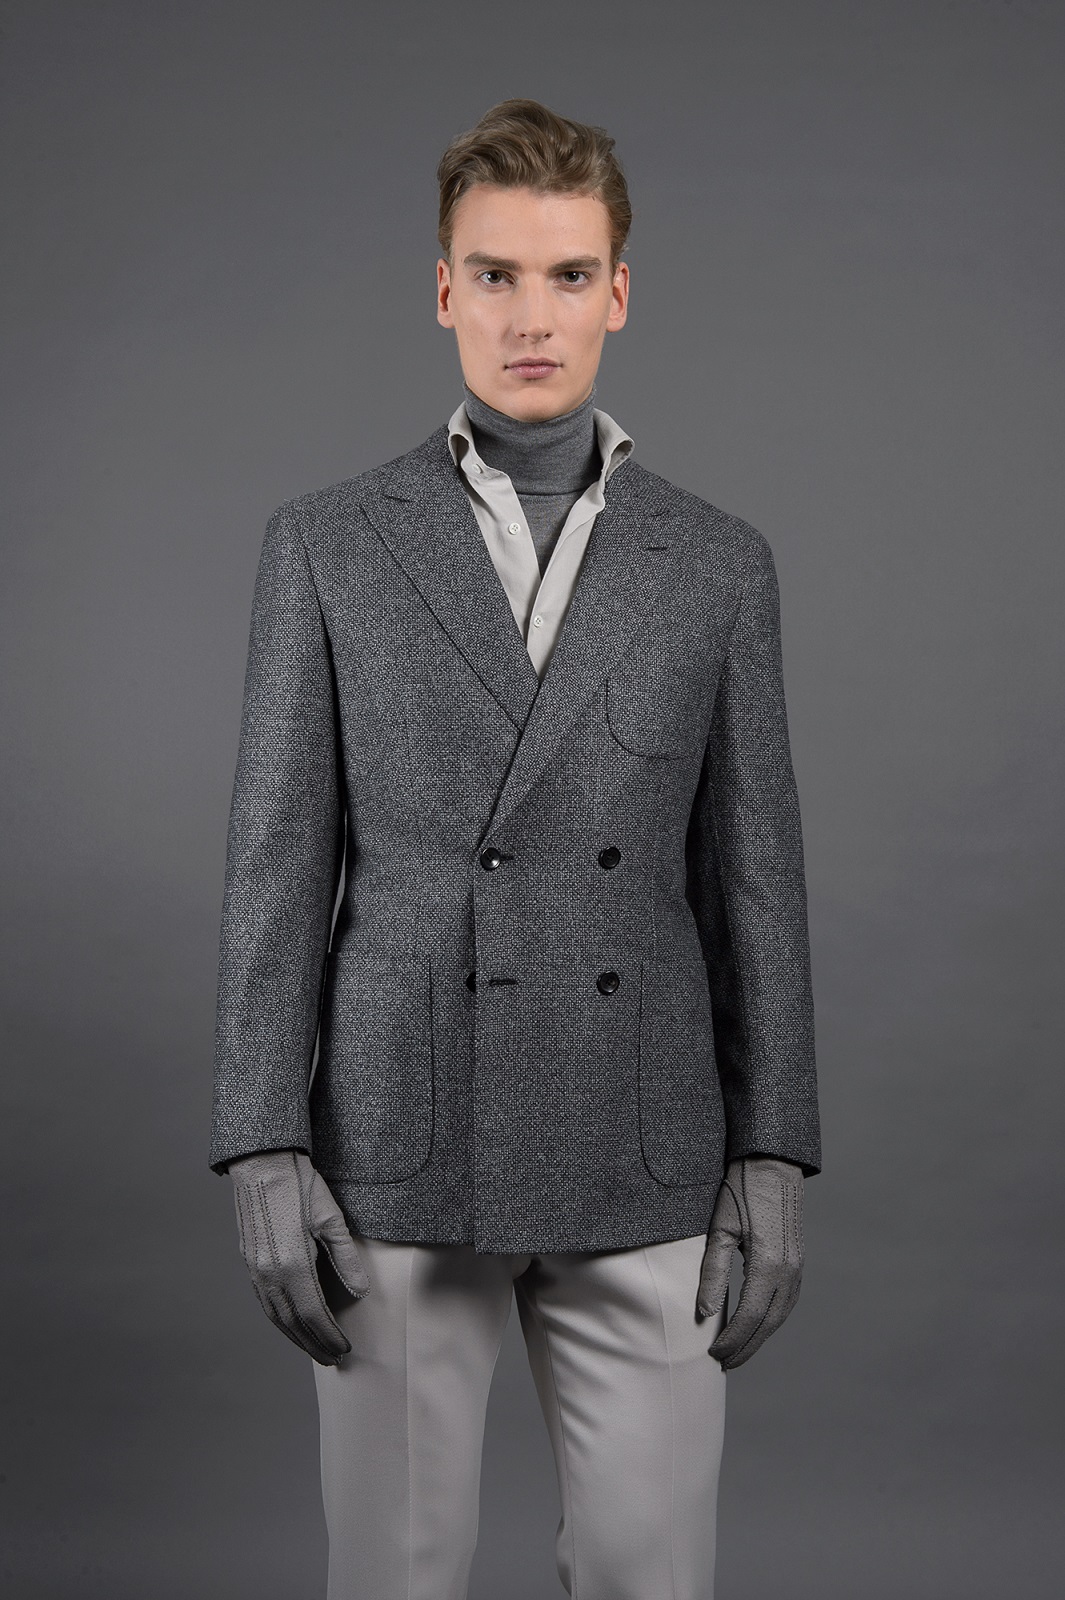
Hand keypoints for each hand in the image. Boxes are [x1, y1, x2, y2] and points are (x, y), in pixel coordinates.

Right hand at [227, 1148, 370, 1365]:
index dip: (329, 1335)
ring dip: (295, 1337)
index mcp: (292, 1264)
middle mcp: (269, 1273)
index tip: (345, 1349)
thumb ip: (345, 1258)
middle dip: (314, 1344)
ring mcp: (256, 1269)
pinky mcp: (250, 1262)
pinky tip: (291, 1324)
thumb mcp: (331, 1218)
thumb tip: (361, 1292)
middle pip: (293, 1322)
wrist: (262, 1163)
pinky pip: (265, 1302)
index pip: (313, 1314)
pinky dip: (280, 1320)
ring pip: (276, 1316)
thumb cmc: (299, 1184)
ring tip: (315, 1350)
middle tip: (333, 1359)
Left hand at [696, 1156, 803, 1369]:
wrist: (771, 1164)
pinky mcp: (798, 1261)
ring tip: (738, 1350)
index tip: (713, 1353)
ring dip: (760, 1336)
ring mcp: (797, 1266)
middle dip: (746, 1346)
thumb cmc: (740, 1191)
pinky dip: (771, 1319)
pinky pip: (787, 1301)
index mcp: (768, 1264)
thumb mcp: (719, 1230)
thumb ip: (712, 1273)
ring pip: (781, 1315)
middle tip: (723, 1362)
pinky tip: (757, 1324)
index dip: (732, 1340)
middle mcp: (788, 1270)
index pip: (750, 1317)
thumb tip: (704, 1313)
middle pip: (768, 1323)